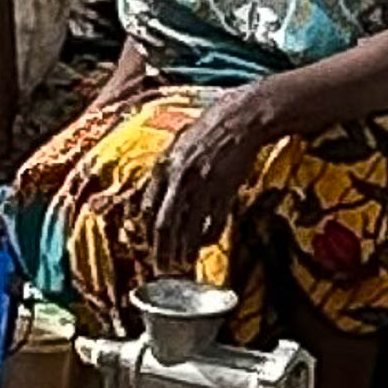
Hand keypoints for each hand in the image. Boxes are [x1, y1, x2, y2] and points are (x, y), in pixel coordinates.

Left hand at [143, 88, 268, 272]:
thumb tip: (154, 196)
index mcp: (165, 166)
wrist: (239, 119)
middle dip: (162, 250)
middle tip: (162, 268)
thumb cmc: (207, 129)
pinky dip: (209, 236)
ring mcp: (204, 186)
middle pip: (166, 223)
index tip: (148, 247)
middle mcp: (181, 178)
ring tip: (183, 265)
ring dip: (185, 250)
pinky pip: (215, 221)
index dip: (147, 231)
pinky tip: (205, 243)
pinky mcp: (226, 190)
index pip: (148, 208)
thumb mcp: (177, 145)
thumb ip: (165, 170)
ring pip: (190, 228)